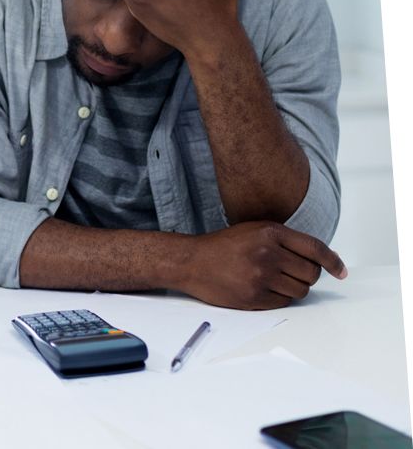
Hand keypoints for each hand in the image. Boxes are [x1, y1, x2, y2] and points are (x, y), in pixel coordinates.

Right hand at [180, 221, 346, 309]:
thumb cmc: (222, 246)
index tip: (341, 272)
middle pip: (311, 273)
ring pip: (301, 291)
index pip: (315, 248)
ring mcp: (260, 276)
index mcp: (270, 232)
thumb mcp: (254, 231)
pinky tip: (261, 288)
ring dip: (293, 288)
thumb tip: (320, 259)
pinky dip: (278, 298)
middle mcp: (268, 253)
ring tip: (272, 280)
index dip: (333, 262)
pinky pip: (284, 302)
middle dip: (306, 276)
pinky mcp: (253, 296)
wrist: (191, 261)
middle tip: (289, 273)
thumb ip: (285, 240)